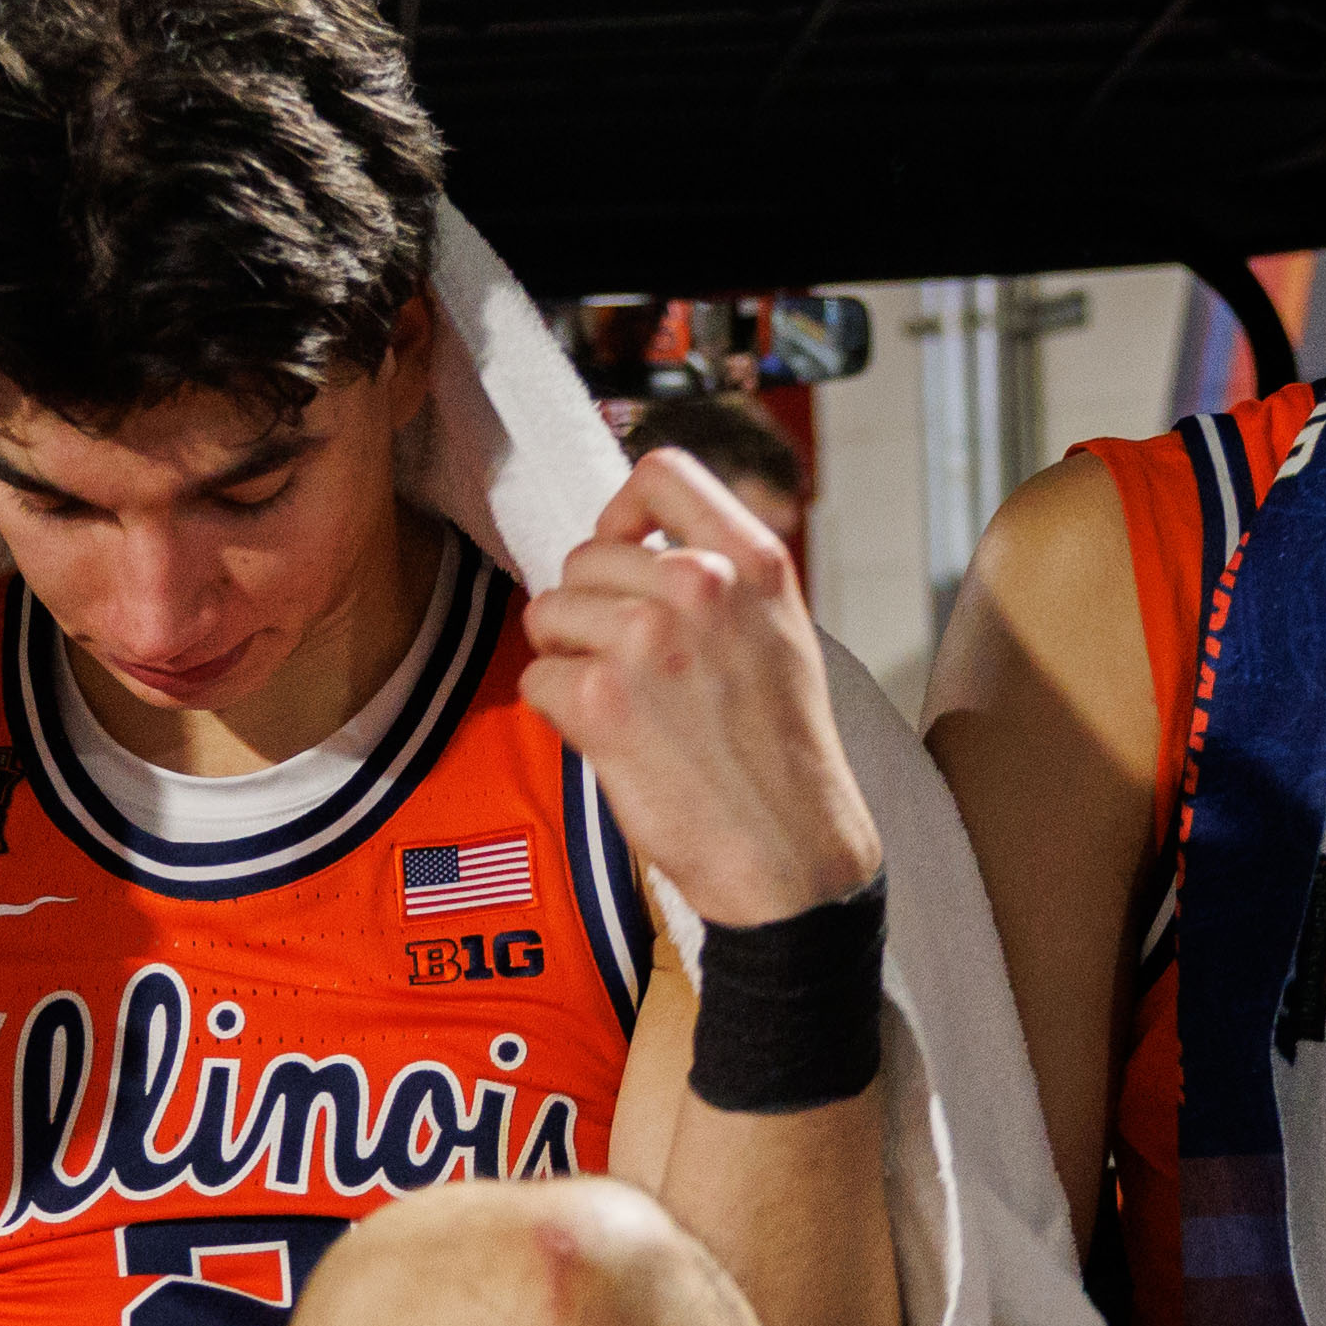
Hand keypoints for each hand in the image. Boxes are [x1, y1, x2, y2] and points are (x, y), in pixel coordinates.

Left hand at [517, 453, 879, 927]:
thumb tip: (637, 542)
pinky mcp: (601, 700)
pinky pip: (535, 678)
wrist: (791, 853)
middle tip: (623, 664)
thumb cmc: (781, 754)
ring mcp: (647, 640)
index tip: (622, 550)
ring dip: (566, 656)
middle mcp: (701, 586)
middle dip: (588, 607)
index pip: (662, 472)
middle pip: (587, 556)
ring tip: (620, 703)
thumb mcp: (781, 632)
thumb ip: (722, 576)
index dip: (623, 511)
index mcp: (754, 562)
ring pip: (550, 612)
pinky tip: (606, 739)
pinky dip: (555, 710)